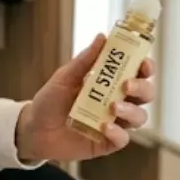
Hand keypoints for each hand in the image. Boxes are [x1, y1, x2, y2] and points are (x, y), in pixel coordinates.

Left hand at [16, 36, 155, 163]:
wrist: (33, 129)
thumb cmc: (50, 101)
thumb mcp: (65, 77)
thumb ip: (85, 60)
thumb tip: (102, 37)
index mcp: (111, 82)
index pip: (139, 73)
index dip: (146, 67)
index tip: (143, 64)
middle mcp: (118, 101)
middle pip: (146, 94)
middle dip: (142, 88)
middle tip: (127, 86)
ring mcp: (114, 122)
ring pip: (139, 117)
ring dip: (131, 111)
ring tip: (113, 107)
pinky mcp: (107, 142)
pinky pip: (123, 139)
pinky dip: (118, 133)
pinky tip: (104, 127)